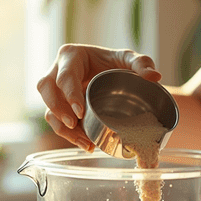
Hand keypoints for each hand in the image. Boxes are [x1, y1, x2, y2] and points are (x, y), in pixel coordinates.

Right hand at [36, 44, 161, 150]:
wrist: (114, 76)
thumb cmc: (116, 64)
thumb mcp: (129, 60)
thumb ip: (142, 63)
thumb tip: (155, 76)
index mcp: (71, 56)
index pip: (64, 74)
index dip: (69, 93)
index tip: (80, 111)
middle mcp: (57, 71)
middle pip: (45, 89)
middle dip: (57, 109)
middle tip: (73, 124)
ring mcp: (55, 90)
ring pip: (48, 108)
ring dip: (61, 127)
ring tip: (84, 142)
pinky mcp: (59, 106)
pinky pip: (55, 121)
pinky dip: (67, 135)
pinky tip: (85, 144)